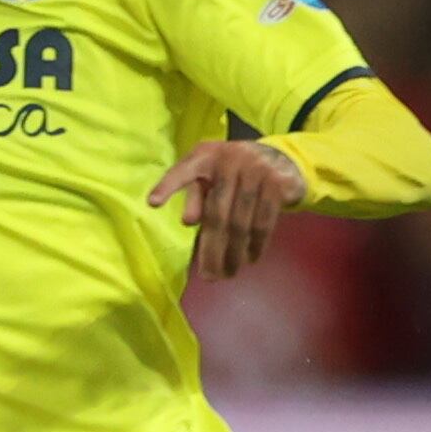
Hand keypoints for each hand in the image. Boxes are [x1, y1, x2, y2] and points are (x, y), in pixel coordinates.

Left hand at [147, 140, 305, 278]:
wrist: (278, 157)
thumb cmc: (231, 173)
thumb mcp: (210, 178)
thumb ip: (195, 196)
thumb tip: (189, 221)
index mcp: (205, 156)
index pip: (183, 171)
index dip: (168, 186)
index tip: (152, 204)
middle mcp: (229, 160)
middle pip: (216, 214)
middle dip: (211, 249)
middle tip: (208, 275)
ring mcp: (256, 171)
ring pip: (241, 223)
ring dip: (234, 254)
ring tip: (228, 273)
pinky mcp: (277, 184)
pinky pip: (263, 222)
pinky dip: (256, 244)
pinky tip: (250, 259)